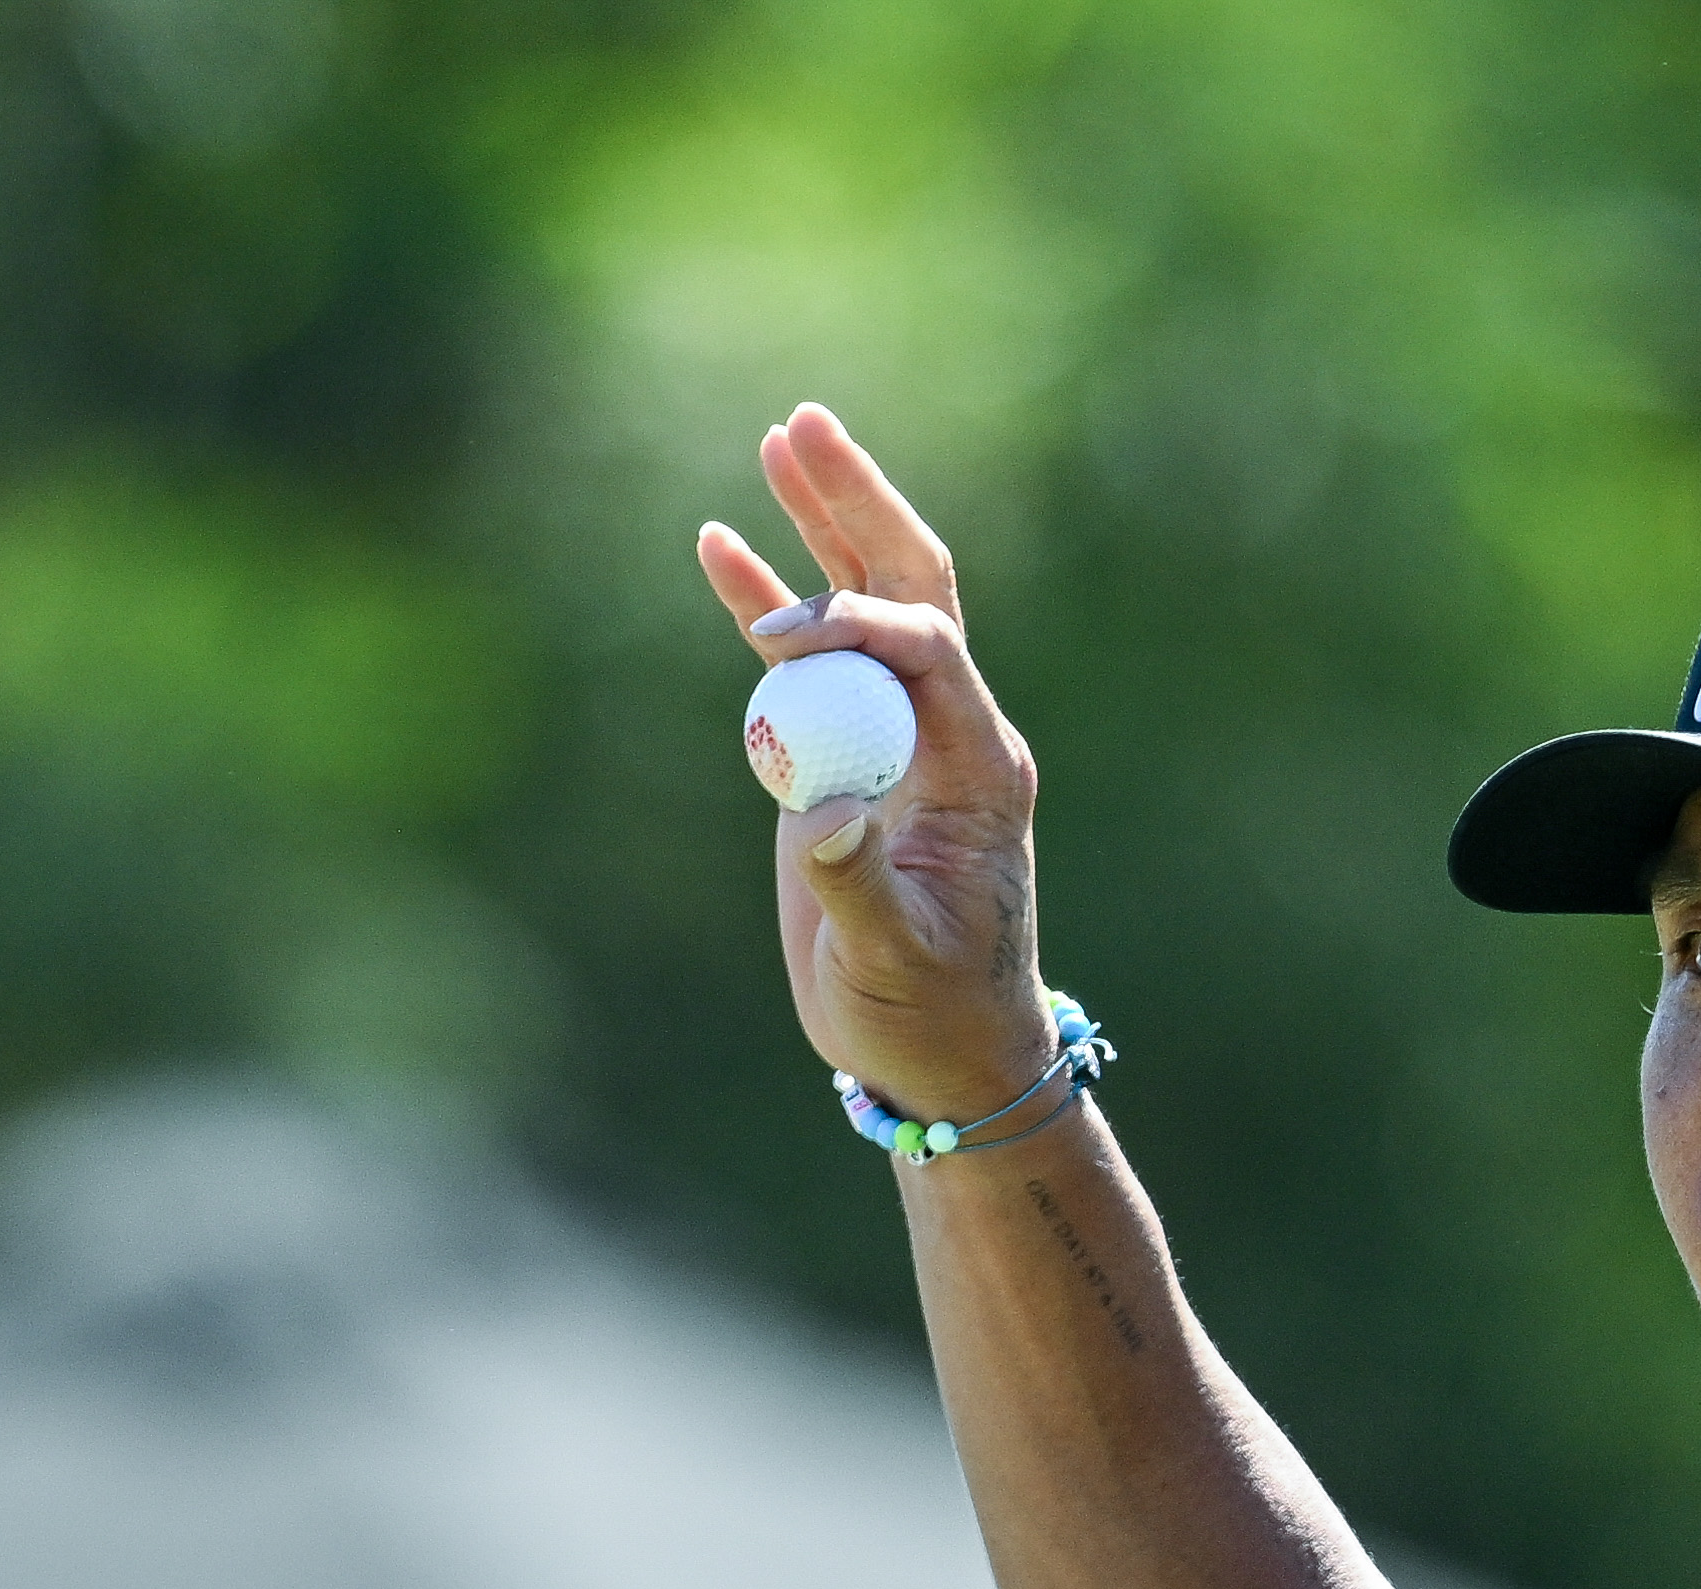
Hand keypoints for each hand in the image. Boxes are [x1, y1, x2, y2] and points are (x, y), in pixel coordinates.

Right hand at [693, 404, 1055, 1131]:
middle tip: (807, 425)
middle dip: (860, 505)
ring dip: (822, 522)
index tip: (781, 641)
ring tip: (781, 438)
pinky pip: (812, 659)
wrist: (934, 1051)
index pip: (928, 648)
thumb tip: (819, 813)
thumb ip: (858, 885)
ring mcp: (895, 732)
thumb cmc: (930, 1013)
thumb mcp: (896, 960)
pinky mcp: (847, 750)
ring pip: (865, 600)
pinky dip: (768, 600)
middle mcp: (945, 729)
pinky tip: (721, 542)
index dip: (860, 622)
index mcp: (979, 766)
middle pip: (909, 584)